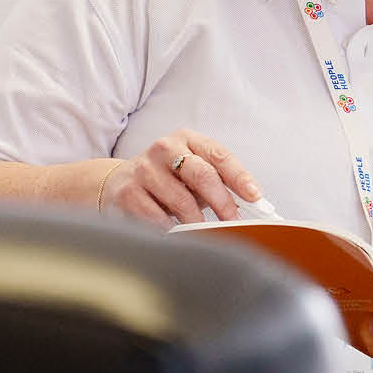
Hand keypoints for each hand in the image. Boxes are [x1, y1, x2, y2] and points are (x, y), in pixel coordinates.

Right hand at [100, 129, 260, 223]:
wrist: (116, 182)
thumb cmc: (165, 180)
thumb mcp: (190, 174)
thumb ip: (215, 183)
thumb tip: (245, 205)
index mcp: (186, 139)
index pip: (219, 155)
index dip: (240, 177)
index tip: (255, 196)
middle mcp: (165, 148)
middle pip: (202, 174)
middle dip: (223, 202)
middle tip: (233, 222)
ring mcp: (144, 169)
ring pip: (181, 200)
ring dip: (197, 222)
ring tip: (204, 233)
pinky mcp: (128, 191)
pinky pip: (157, 217)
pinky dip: (171, 229)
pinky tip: (175, 233)